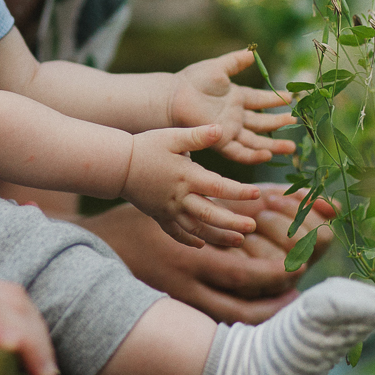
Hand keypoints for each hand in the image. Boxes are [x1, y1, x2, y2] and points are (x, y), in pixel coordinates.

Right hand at [121, 125, 261, 247]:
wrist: (117, 165)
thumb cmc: (146, 146)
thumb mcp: (173, 136)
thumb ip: (198, 135)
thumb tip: (222, 128)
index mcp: (187, 176)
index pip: (218, 187)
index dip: (239, 191)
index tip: (257, 194)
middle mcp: (180, 197)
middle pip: (210, 214)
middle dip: (232, 223)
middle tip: (252, 227)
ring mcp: (169, 210)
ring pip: (197, 228)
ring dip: (218, 237)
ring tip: (238, 242)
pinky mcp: (159, 215)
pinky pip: (175, 233)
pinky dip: (189, 240)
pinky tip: (201, 245)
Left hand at [170, 49, 296, 164]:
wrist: (174, 96)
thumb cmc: (192, 80)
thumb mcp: (219, 67)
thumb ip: (236, 61)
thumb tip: (252, 52)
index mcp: (235, 98)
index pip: (260, 99)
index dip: (275, 99)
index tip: (292, 97)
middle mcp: (235, 116)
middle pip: (262, 123)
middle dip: (279, 123)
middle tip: (296, 122)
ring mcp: (228, 129)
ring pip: (255, 140)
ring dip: (273, 144)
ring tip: (291, 148)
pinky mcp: (220, 140)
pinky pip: (239, 151)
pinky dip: (253, 154)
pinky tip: (268, 154)